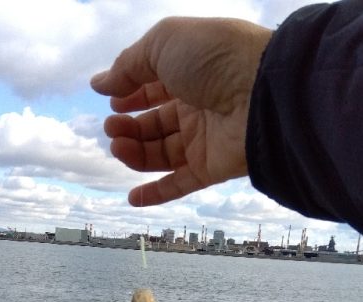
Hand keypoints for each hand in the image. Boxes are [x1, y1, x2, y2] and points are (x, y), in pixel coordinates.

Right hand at [91, 16, 271, 205]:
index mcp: (190, 71)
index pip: (154, 87)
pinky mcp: (210, 168)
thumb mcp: (163, 43)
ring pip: (160, 153)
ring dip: (134, 153)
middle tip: (111, 127)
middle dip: (128, 126)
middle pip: (154, 122)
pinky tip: (132, 197)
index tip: (110, 100)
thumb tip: (100, 84)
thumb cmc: (215, 57)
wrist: (261, 92)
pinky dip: (156, 194)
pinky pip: (180, 185)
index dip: (130, 94)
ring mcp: (204, 139)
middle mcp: (198, 105)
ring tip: (117, 145)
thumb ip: (128, 65)